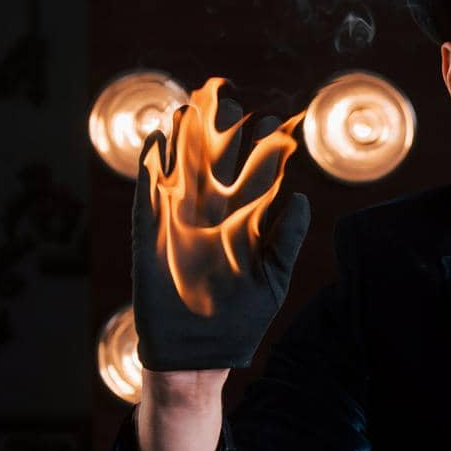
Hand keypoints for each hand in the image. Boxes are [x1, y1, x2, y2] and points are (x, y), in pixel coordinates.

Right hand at [132, 95, 309, 370]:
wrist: (200, 355)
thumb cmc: (241, 318)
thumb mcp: (273, 279)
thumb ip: (286, 239)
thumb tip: (303, 197)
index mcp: (244, 222)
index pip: (254, 175)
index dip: (260, 147)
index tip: (273, 118)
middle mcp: (211, 216)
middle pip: (215, 163)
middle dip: (219, 131)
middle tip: (226, 95)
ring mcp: (179, 224)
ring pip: (181, 171)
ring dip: (182, 140)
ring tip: (188, 106)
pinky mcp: (151, 238)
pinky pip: (147, 198)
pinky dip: (149, 171)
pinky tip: (155, 143)